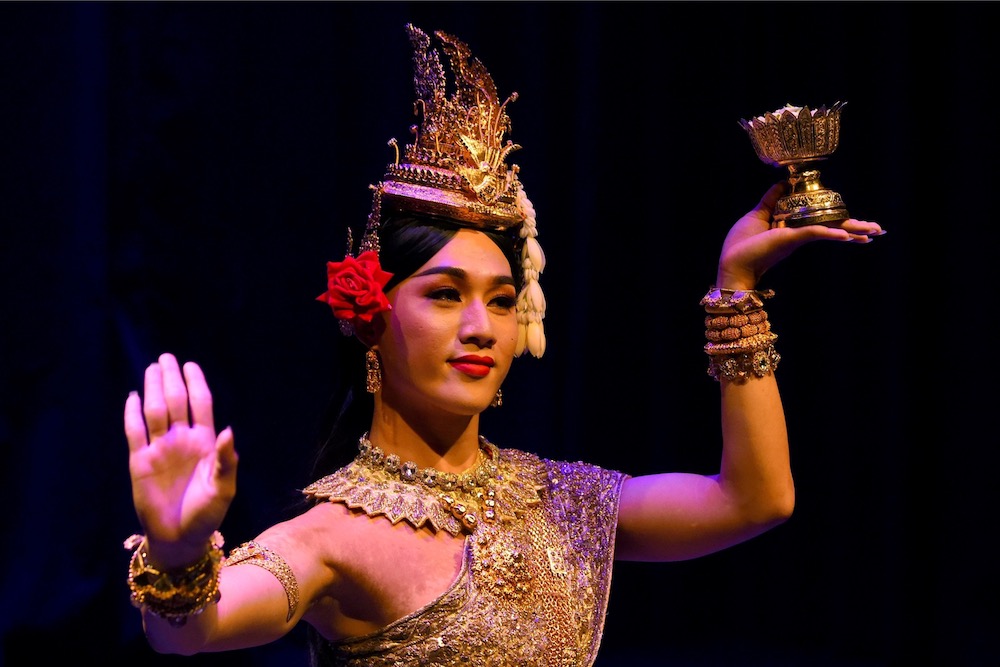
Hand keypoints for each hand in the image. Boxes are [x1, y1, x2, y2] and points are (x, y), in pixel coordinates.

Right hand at [124, 353, 236, 564]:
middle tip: (166, 357)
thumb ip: (226, 460)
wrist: (180, 537)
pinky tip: (133, 397)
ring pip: (155, 412)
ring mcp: (160, 449)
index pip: (200, 405)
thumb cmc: (207, 514)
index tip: (191, 365)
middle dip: (172, 379)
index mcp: (205, 443)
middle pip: (176, 402)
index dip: (196, 384)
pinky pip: (134, 433)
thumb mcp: (224, 489)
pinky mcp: (139, 462)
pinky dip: (132, 414)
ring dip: (154, 390)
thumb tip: (228, 430)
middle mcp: (181, 440)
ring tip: (152, 369)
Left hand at [716, 182, 884, 289]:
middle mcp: (799, 234)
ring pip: (830, 231)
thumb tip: (783, 183)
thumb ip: (771, 199)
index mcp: (794, 228)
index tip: (858, 223)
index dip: (841, 221)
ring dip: (853, 231)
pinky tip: (847, 235)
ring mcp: (797, 237)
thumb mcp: (757, 215)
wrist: (731, 262)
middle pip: (833, 228)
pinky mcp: (790, 239)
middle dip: (856, 228)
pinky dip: (831, 232)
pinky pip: (815, 233)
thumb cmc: (741, 244)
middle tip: (878, 230)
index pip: (822, 223)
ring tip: (875, 232)